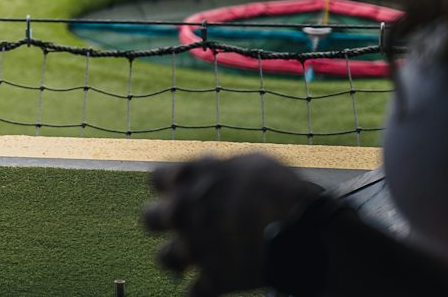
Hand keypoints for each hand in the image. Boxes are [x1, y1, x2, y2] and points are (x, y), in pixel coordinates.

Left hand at [143, 155, 321, 295]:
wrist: (298, 229)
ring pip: (163, 258)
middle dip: (162, 222)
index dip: (168, 185)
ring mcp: (194, 247)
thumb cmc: (279, 189)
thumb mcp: (251, 163)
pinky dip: (200, 293)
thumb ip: (223, 168)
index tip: (182, 189)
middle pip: (149, 218)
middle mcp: (183, 212)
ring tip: (193, 258)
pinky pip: (193, 294)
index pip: (156, 178)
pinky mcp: (214, 279)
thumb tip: (210, 164)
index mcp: (189, 179)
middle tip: (182, 224)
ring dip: (175, 259)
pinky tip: (211, 287)